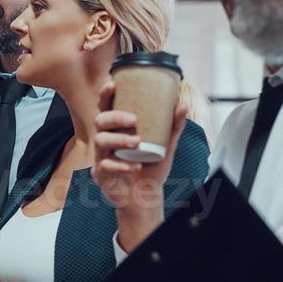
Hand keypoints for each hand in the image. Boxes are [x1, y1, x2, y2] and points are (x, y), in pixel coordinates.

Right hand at [91, 79, 189, 252]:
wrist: (144, 196)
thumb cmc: (151, 168)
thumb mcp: (165, 146)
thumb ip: (172, 127)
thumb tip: (182, 105)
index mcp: (118, 128)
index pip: (107, 107)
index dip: (106, 95)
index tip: (113, 84)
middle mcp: (106, 139)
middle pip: (100, 120)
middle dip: (115, 117)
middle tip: (133, 120)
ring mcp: (101, 156)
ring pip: (100, 141)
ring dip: (119, 140)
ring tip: (137, 142)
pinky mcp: (101, 174)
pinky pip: (105, 166)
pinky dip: (121, 165)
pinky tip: (134, 166)